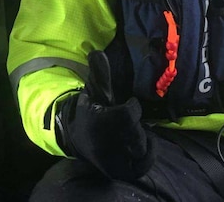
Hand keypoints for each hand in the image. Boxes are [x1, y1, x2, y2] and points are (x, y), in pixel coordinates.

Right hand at [55, 50, 154, 180]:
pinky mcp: (117, 171)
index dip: (132, 107)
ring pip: (140, 149)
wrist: (76, 138)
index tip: (129, 103)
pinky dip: (147, 157)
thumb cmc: (91, 112)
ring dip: (142, 141)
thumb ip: (99, 73)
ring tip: (136, 133)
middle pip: (137, 133)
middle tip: (130, 122)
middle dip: (136, 126)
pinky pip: (140, 167)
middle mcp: (107, 142)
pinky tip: (146, 146)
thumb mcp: (93, 91)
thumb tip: (96, 52)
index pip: (130, 113)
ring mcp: (113, 159)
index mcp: (101, 120)